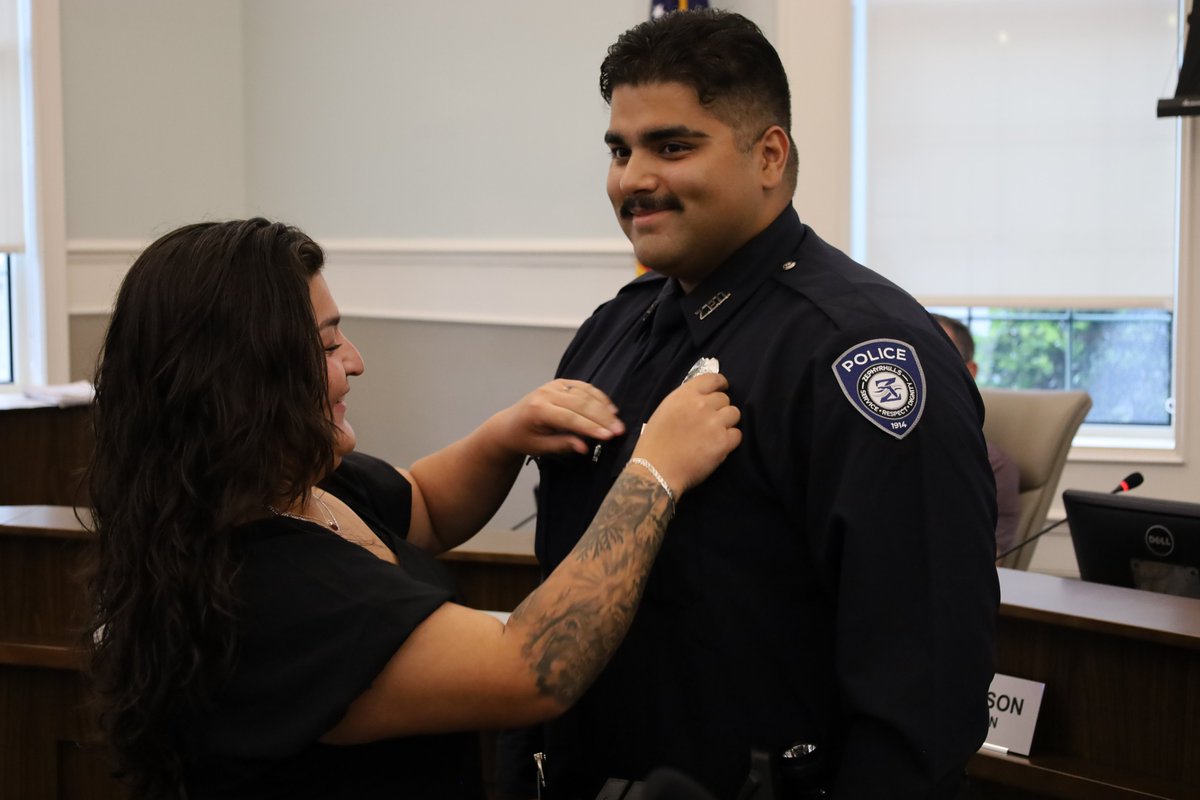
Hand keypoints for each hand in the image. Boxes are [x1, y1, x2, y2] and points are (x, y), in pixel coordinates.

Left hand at [490, 379, 625, 456]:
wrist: (509, 424)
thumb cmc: (524, 438)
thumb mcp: (540, 447)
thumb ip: (562, 445)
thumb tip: (585, 446)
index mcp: (538, 410)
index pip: (570, 418)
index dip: (590, 427)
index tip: (608, 436)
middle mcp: (546, 394)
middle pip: (580, 403)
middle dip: (602, 418)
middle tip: (619, 430)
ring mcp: (554, 386)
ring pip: (585, 393)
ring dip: (603, 407)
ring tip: (617, 421)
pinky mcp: (560, 383)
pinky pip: (584, 387)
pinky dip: (598, 397)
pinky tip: (610, 408)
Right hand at [632, 373, 740, 495]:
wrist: (656, 470)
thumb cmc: (654, 443)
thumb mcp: (664, 411)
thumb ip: (684, 401)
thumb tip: (702, 399)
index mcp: (684, 395)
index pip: (713, 379)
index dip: (721, 384)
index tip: (722, 388)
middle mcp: (701, 405)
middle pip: (724, 399)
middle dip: (719, 408)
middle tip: (710, 421)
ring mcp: (714, 423)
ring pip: (734, 414)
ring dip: (727, 422)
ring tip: (716, 433)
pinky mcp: (723, 442)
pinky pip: (737, 434)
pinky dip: (730, 440)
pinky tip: (718, 446)